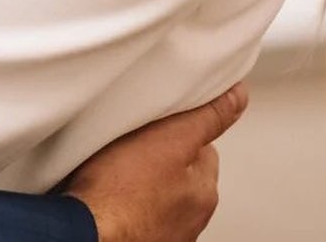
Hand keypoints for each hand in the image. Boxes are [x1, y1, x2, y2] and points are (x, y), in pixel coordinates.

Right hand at [62, 83, 247, 241]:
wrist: (88, 232)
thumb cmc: (120, 193)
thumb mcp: (169, 139)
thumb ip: (207, 118)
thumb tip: (236, 97)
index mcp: (205, 191)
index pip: (204, 145)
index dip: (179, 126)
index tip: (159, 119)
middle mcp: (192, 217)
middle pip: (182, 168)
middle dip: (163, 152)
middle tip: (135, 139)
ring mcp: (166, 230)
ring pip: (160, 187)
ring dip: (145, 175)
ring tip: (119, 164)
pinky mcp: (141, 234)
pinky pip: (139, 204)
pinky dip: (129, 195)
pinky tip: (110, 187)